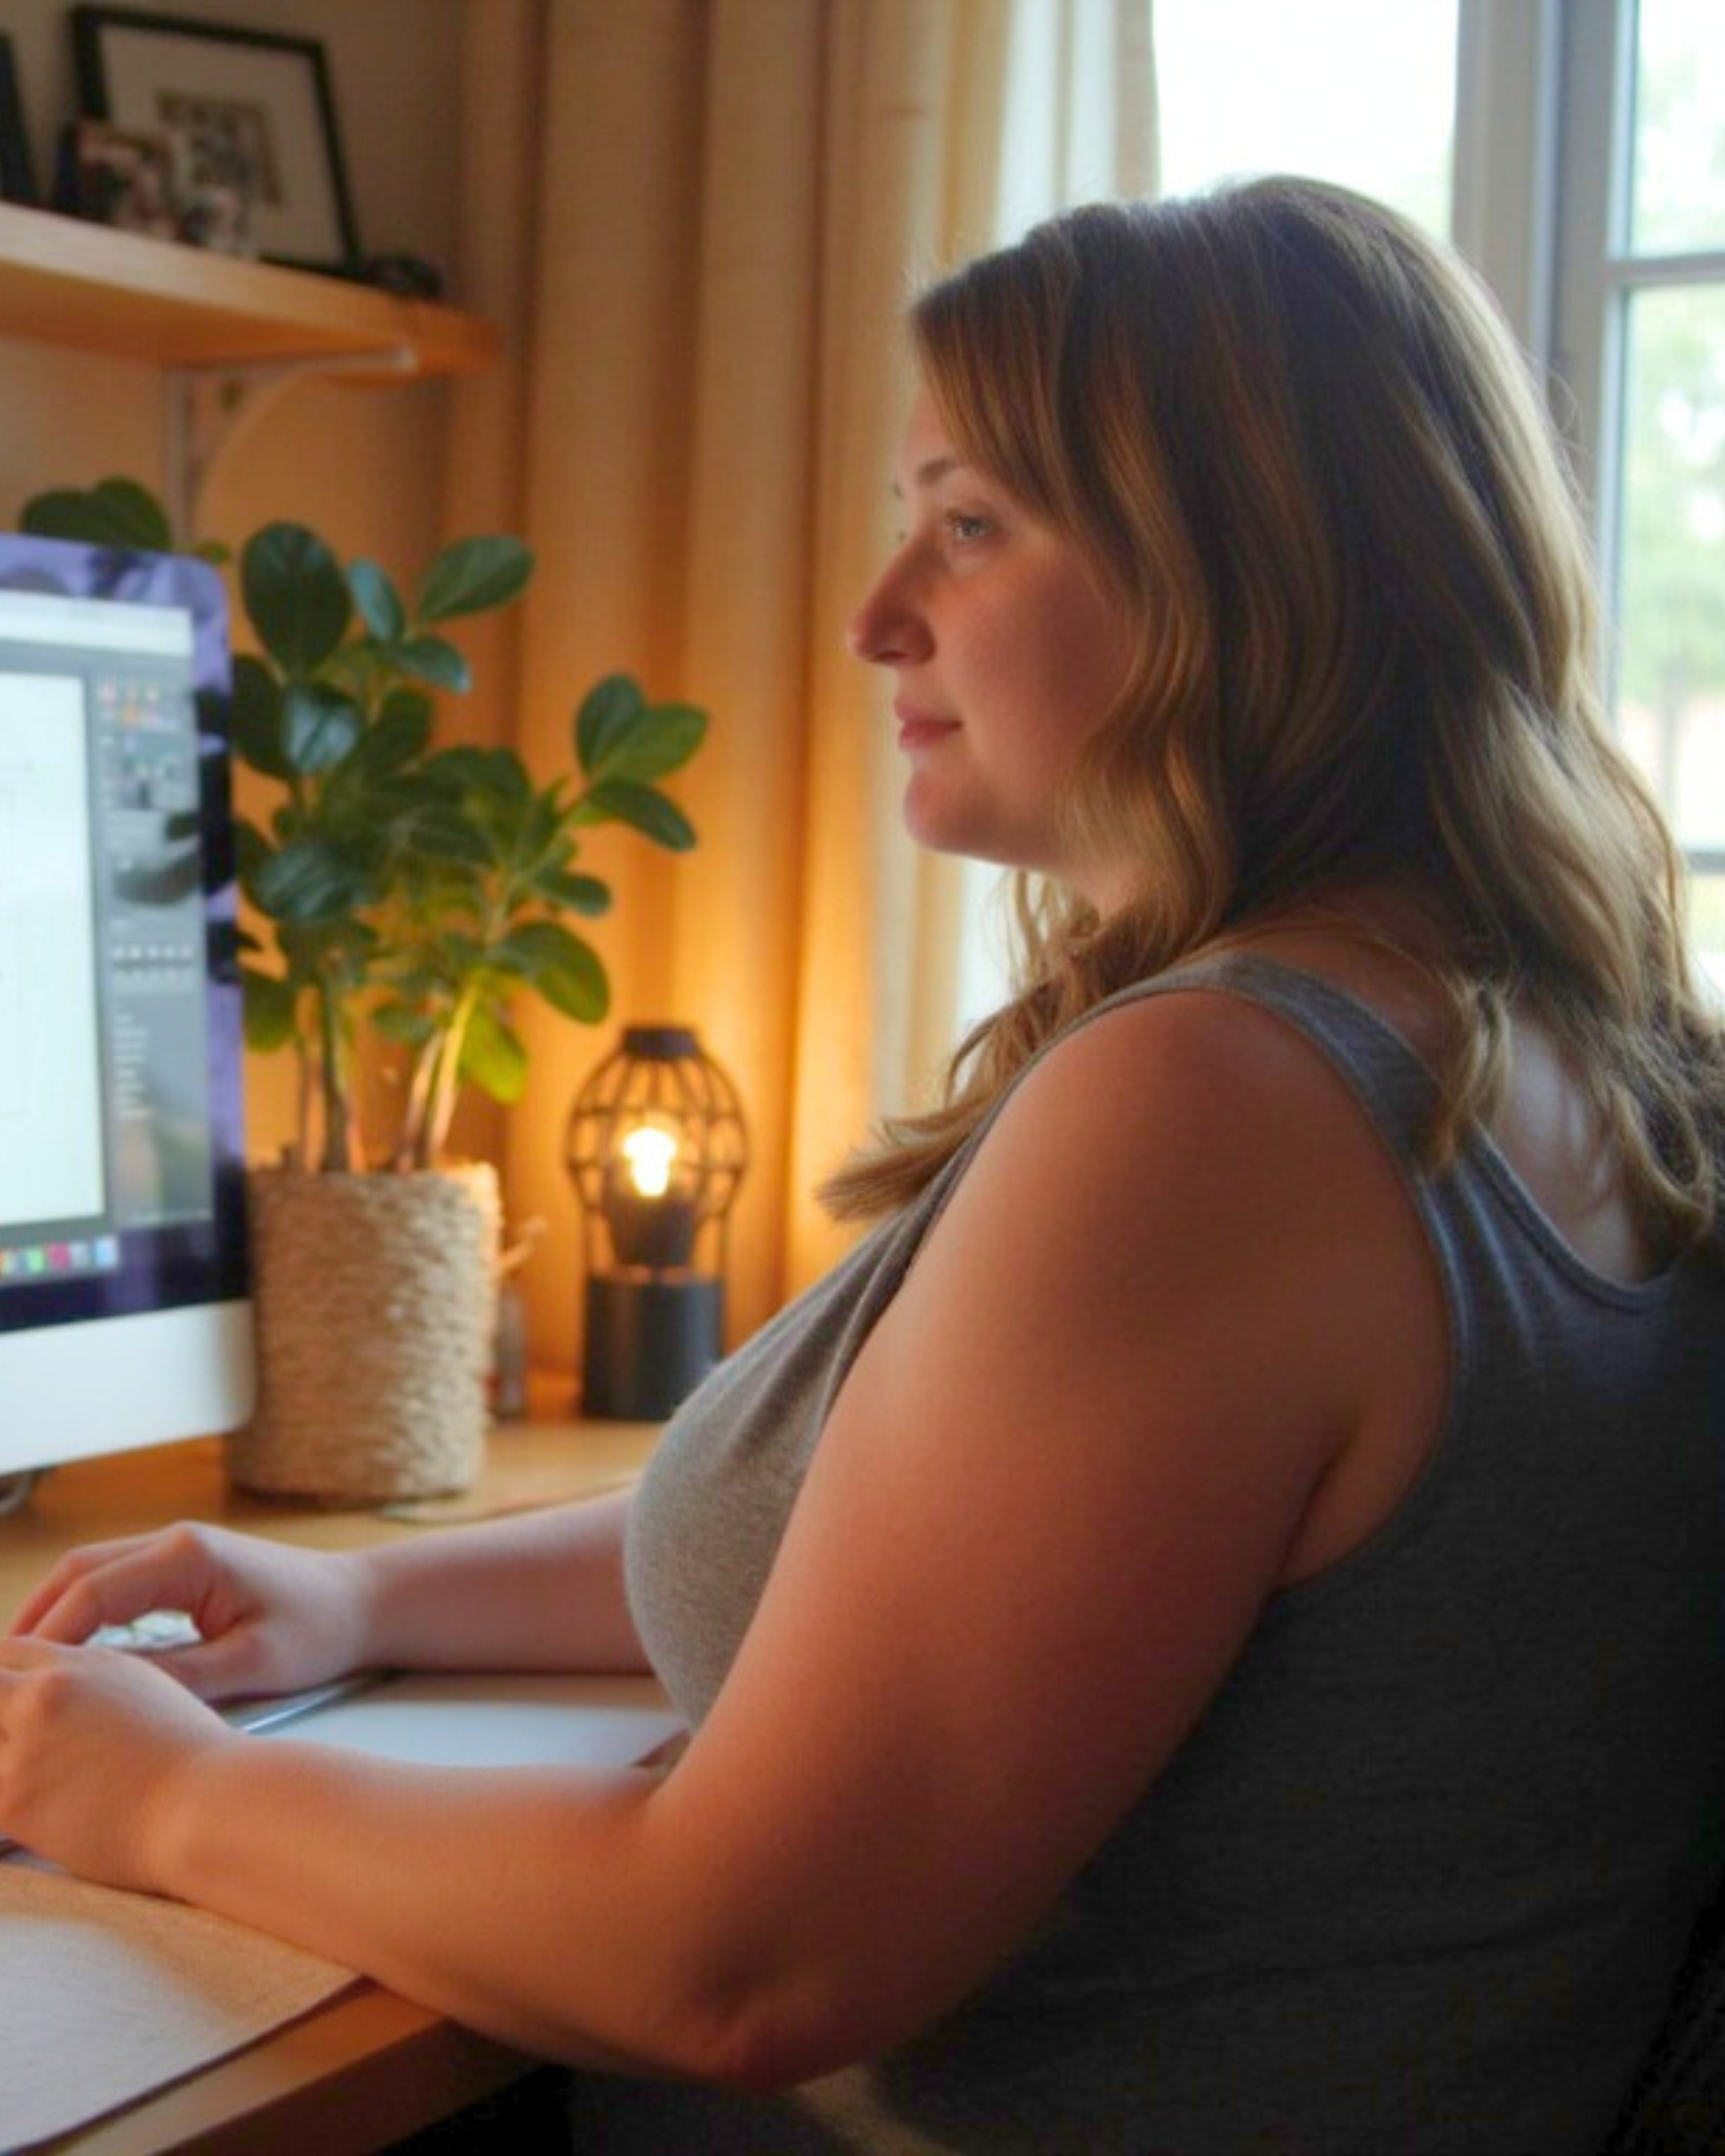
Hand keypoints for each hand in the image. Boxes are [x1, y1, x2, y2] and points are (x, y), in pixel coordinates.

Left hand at [0, 1638, 234, 1887]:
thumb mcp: (147, 1693)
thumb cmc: (191, 1760)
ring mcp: (28, 1741)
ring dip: (1, 1760)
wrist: (205, 1802)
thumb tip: (60, 1704)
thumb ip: (93, 1686)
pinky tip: (28, 1814)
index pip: (8, 1652)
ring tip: (27, 1782)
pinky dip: (3, 1803)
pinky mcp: (15, 1797)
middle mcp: (50, 1691)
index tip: (3, 1706)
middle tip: (10, 1744)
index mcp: (84, 1663)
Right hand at [7, 1522, 374, 1702]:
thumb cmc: (317, 1632)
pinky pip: (115, 1582)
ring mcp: (177, 1549)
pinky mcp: (183, 1566)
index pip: (93, 1594)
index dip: (50, 1639)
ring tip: (21, 1668)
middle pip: (78, 1572)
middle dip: (34, 1621)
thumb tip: (102, 1692)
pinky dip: (82, 1613)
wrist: (363, 1604)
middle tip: (4, 1674)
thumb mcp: (247, 1664)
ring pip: (91, 1572)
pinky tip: (66, 1655)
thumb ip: (174, 1675)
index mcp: (187, 1557)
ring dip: (53, 1614)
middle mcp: (175, 1542)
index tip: (21, 1682)